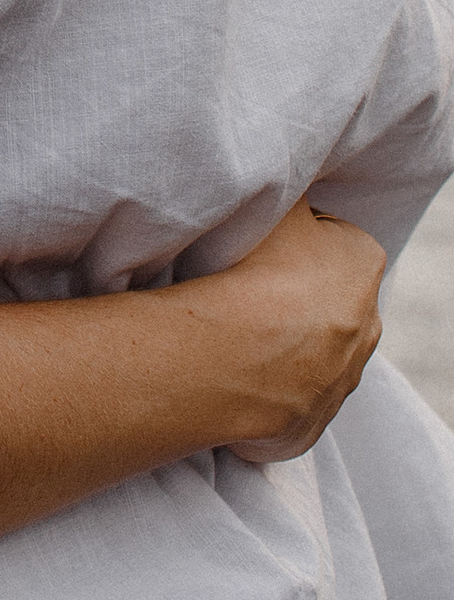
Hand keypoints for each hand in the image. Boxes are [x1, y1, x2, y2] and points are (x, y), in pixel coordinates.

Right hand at [195, 199, 385, 463]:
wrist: (238, 355)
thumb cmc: (257, 269)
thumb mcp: (277, 201)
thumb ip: (290, 191)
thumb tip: (289, 174)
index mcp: (363, 264)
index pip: (331, 239)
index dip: (292, 238)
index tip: (260, 244)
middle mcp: (367, 325)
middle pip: (325, 298)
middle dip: (292, 292)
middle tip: (243, 284)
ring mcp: (341, 381)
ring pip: (310, 350)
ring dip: (279, 341)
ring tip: (232, 328)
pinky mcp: (310, 424)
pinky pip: (285, 397)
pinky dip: (263, 385)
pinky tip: (232, 367)